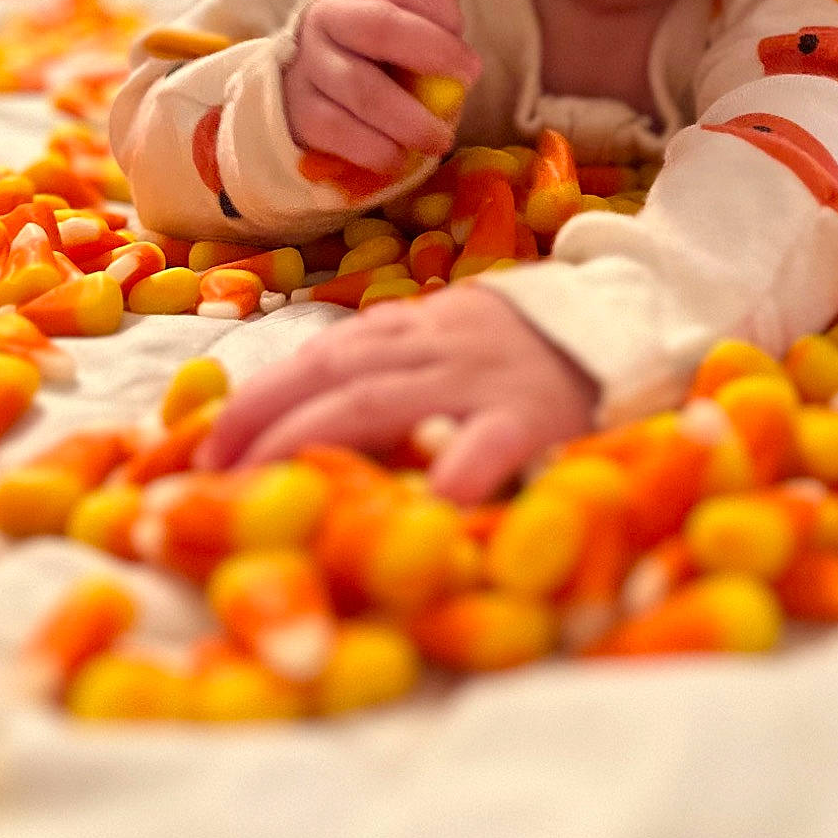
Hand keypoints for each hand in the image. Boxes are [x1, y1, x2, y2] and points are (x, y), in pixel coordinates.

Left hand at [197, 286, 597, 501]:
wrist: (632, 323)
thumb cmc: (529, 354)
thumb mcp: (455, 342)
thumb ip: (396, 368)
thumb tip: (301, 419)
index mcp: (419, 327)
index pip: (323, 354)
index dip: (259, 396)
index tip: (206, 445)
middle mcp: (439, 345)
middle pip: (335, 375)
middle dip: (266, 422)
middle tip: (213, 478)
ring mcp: (483, 378)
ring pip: (383, 400)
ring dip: (315, 443)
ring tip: (271, 496)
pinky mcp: (534, 415)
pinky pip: (484, 444)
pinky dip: (445, 475)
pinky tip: (412, 514)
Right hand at [282, 0, 480, 174]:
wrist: (308, 82)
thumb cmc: (373, 51)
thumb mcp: (400, 21)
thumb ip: (431, 18)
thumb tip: (455, 37)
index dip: (445, 12)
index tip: (466, 45)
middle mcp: (329, 19)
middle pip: (381, 28)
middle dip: (435, 52)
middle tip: (469, 79)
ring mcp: (310, 64)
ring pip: (362, 88)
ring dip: (410, 120)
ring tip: (440, 140)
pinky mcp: (300, 109)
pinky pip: (338, 130)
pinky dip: (375, 149)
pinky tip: (399, 158)